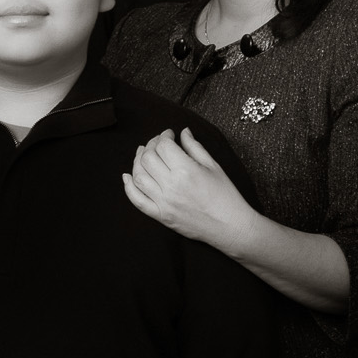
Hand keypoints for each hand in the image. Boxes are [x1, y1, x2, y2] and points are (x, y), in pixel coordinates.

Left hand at [122, 128, 253, 251]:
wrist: (230, 226)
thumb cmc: (225, 195)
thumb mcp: (214, 166)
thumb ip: (195, 147)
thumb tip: (183, 132)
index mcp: (186, 171)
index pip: (163, 146)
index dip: (164, 136)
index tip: (168, 134)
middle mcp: (171, 186)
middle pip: (147, 159)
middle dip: (150, 146)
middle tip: (157, 143)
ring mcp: (164, 202)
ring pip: (138, 177)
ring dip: (137, 162)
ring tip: (143, 154)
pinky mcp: (160, 216)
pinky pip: (137, 200)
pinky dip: (128, 187)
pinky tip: (127, 176)